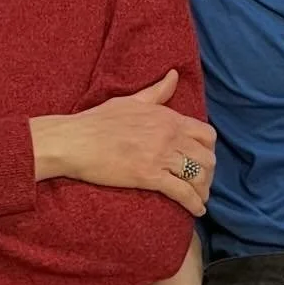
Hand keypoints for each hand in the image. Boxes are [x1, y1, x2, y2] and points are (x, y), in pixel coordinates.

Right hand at [30, 70, 215, 215]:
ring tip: (200, 198)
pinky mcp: (150, 176)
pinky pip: (182, 192)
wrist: (74, 141)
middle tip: (202, 182)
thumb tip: (174, 75)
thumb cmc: (97, 121)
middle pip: (207, 158)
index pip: (206, 134)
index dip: (209, 149)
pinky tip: (197, 210)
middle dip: (209, 173)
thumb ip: (157, 92)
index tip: (203, 159)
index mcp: (167, 117)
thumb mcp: (131, 101)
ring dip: (204, 190)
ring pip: (199, 176)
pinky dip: (194, 203)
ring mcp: (161, 156)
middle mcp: (169, 136)